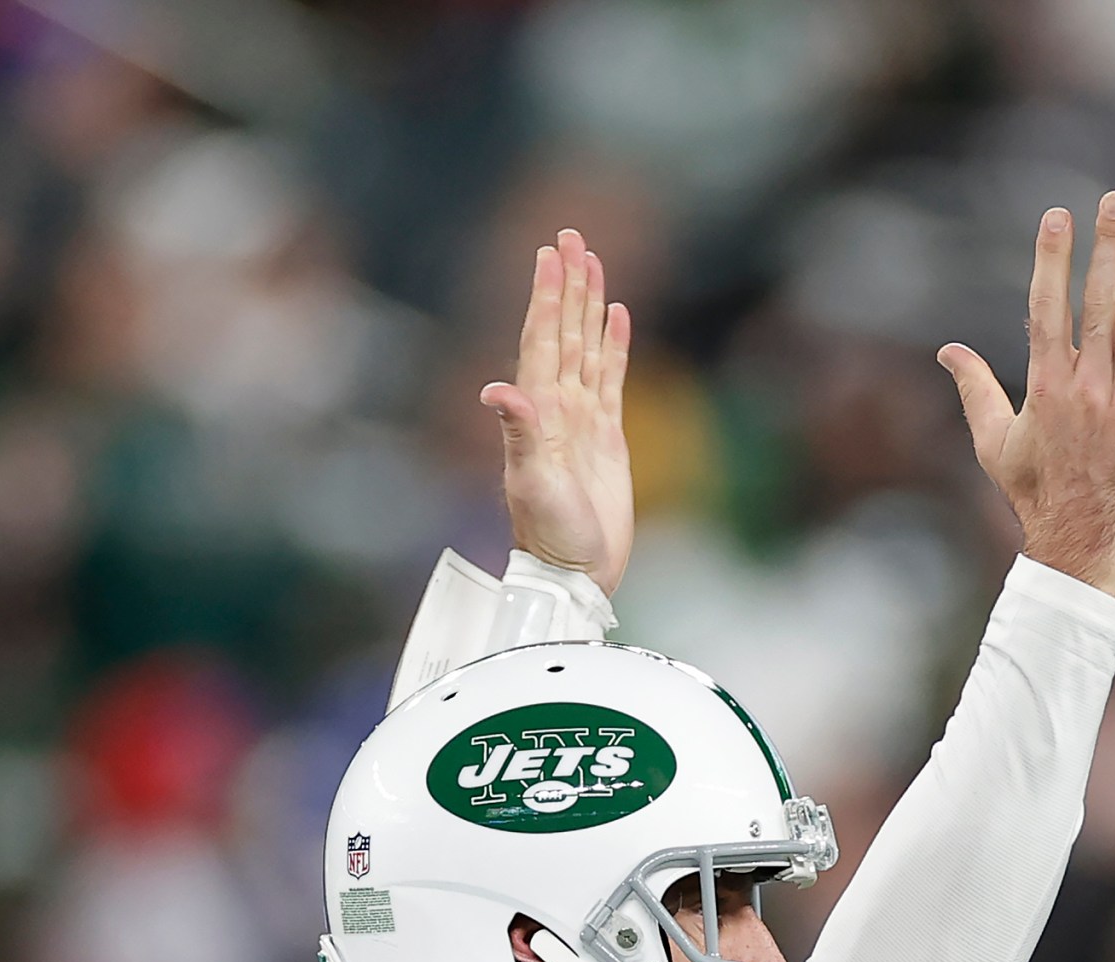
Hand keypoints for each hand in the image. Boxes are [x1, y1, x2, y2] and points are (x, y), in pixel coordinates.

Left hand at [481, 228, 632, 597]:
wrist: (575, 572)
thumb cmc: (551, 534)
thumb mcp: (532, 482)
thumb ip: (520, 432)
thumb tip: (496, 390)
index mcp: (538, 411)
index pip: (542, 338)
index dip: (547, 295)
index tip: (550, 252)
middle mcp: (557, 408)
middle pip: (565, 331)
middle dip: (568, 284)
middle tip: (572, 236)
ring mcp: (582, 421)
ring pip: (587, 347)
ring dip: (590, 306)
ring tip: (594, 263)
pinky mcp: (608, 438)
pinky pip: (612, 379)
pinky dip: (615, 346)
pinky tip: (618, 318)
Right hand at [937, 193, 1114, 601]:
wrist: (1084, 552)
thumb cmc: (1038, 499)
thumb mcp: (996, 446)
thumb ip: (975, 391)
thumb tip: (947, 351)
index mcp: (1045, 392)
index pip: (1046, 312)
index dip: (1051, 261)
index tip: (1057, 217)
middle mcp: (1085, 392)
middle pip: (1096, 304)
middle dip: (1106, 248)